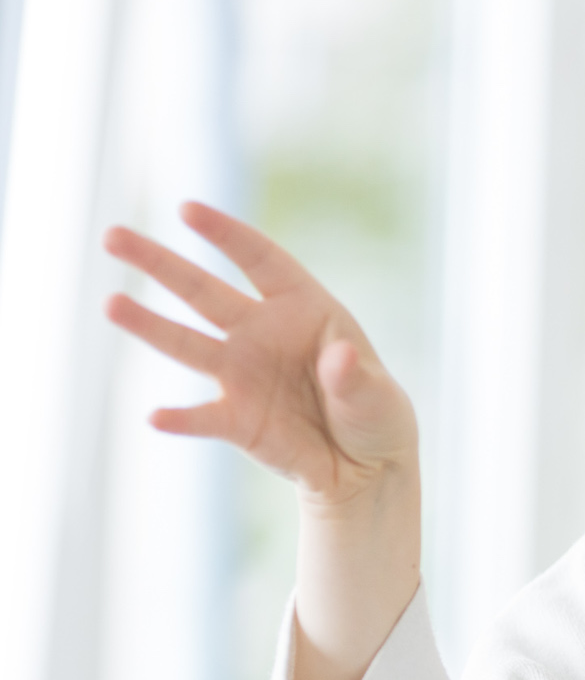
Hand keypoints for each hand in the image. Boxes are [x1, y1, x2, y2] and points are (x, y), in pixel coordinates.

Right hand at [103, 200, 416, 506]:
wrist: (366, 469)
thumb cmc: (377, 416)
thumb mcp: (378, 395)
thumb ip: (355, 377)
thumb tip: (341, 358)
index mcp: (303, 309)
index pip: (260, 261)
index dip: (226, 234)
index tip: (187, 210)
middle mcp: (262, 333)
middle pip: (203, 291)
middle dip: (160, 263)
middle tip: (113, 236)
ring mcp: (243, 374)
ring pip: (188, 344)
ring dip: (150, 325)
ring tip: (111, 303)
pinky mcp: (236, 420)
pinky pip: (202, 417)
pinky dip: (182, 419)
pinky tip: (157, 417)